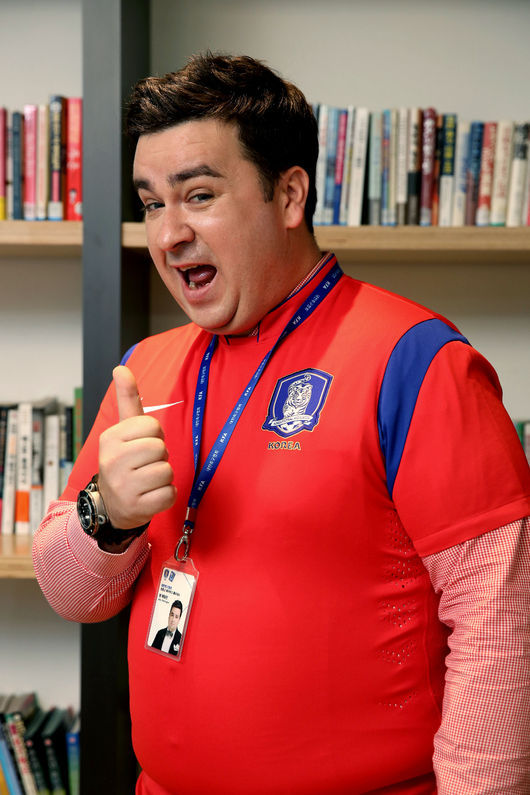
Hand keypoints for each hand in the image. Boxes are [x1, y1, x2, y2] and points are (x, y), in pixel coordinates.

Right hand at [98, 365, 176, 529]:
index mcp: (110, 439)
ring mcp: (123, 487)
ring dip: (163, 477)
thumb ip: (126, 399)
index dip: (154, 436)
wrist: (111, 505)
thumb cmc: (124, 461)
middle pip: (161, 448)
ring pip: (167, 471)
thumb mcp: (123, 430)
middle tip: (144, 465)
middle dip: (159, 457)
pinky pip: (170, 494)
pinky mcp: (137, 507)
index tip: (141, 446)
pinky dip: (166, 495)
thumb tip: (121, 368)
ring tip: (146, 481)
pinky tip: (150, 496)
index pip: (153, 426)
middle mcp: (112, 462)